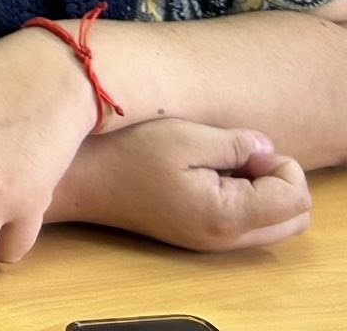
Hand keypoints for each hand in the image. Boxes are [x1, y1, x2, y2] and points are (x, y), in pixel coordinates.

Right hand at [64, 119, 311, 251]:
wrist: (82, 181)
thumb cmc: (126, 154)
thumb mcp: (183, 136)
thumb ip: (235, 143)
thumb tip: (266, 149)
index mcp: (226, 214)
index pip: (295, 197)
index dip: (280, 164)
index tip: (241, 146)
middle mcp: (225, 238)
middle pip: (294, 218)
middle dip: (280, 181)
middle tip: (239, 156)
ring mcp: (212, 242)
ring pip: (274, 222)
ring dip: (263, 190)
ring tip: (220, 163)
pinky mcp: (199, 236)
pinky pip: (247, 223)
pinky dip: (244, 199)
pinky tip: (206, 175)